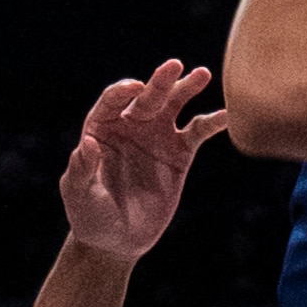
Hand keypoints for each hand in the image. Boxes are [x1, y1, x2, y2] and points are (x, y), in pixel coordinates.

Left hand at [59, 63, 231, 264]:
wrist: (116, 240)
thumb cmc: (89, 215)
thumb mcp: (79, 194)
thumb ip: (81, 169)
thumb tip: (87, 144)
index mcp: (102, 128)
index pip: (112, 101)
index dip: (122, 92)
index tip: (135, 89)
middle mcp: (130, 125)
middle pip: (147, 97)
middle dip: (160, 82)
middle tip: (174, 66)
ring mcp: (156, 137)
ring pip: (174, 105)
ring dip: (187, 88)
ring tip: (203, 74)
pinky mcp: (179, 154)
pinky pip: (197, 132)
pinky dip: (212, 122)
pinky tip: (227, 114)